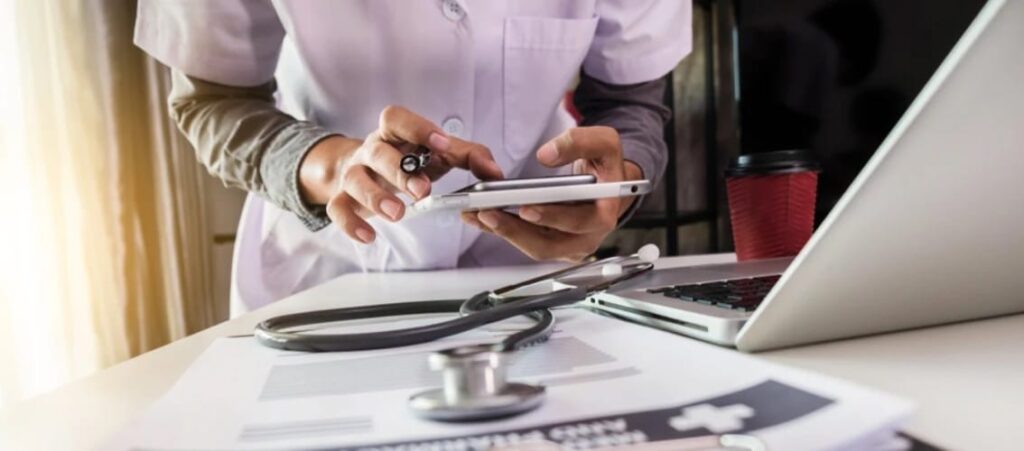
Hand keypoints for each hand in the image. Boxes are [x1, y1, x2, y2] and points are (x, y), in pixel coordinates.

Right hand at [300, 105, 502, 242]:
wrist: (365, 170)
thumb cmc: (408, 159)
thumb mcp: (437, 153)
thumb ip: (469, 156)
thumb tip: (495, 173)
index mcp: (395, 133)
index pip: (397, 119)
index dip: (418, 128)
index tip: (442, 143)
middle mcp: (371, 150)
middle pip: (378, 152)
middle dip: (400, 171)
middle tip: (422, 191)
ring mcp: (355, 174)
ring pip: (355, 179)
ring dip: (376, 197)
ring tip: (398, 214)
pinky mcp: (344, 198)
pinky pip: (338, 208)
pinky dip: (351, 223)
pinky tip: (369, 236)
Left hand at [462, 126, 643, 261]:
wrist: (609, 184)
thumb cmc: (606, 167)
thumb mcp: (604, 143)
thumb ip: (580, 142)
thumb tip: (547, 155)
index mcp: (604, 214)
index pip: (577, 222)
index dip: (551, 217)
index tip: (526, 208)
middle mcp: (586, 236)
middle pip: (548, 244)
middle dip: (515, 231)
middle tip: (488, 214)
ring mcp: (568, 244)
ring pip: (533, 247)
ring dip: (503, 232)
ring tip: (476, 214)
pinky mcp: (551, 243)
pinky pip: (525, 241)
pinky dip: (501, 230)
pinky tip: (479, 216)